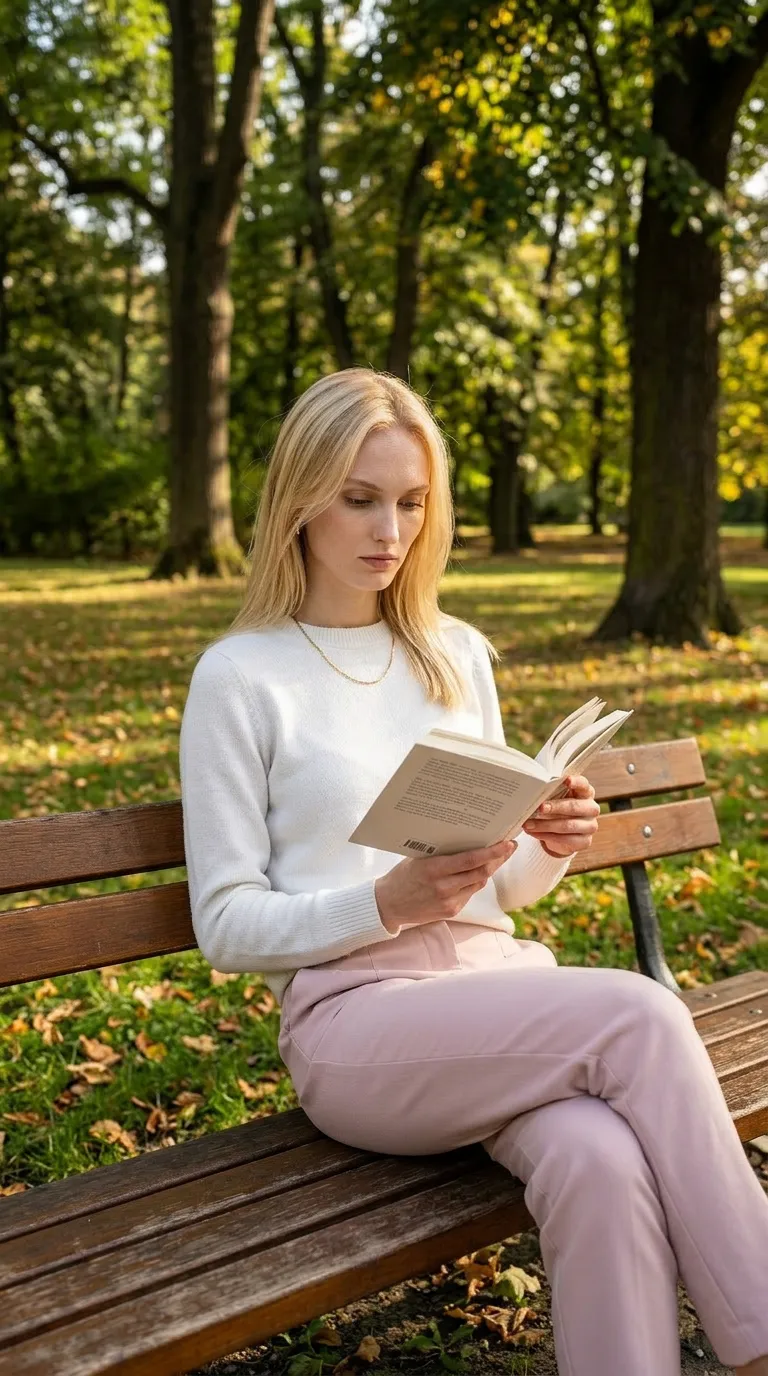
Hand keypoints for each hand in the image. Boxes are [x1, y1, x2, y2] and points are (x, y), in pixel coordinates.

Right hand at [374, 836, 517, 932]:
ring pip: (479, 883)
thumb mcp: (418, 858)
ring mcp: (449, 902)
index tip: (507, 843)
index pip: (471, 860)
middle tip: (509, 847)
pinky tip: (475, 874)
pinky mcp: (451, 912)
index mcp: (434, 869)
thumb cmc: (403, 876)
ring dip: (488, 870)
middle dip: (498, 859)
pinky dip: (474, 882)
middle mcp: (444, 887)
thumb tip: (469, 839)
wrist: (388, 905)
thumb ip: (443, 853)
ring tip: (496, 857)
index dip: (492, 852)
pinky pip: (470, 894)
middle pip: (481, 872)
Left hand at [521, 774, 599, 857]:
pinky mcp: (585, 841)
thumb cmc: (557, 809)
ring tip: (528, 824)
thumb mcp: (555, 798)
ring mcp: (590, 826)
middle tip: (539, 808)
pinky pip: (566, 840)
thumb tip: (533, 791)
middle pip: (574, 806)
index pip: (583, 784)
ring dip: (545, 825)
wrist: (562, 833)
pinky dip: (547, 836)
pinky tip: (535, 833)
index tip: (566, 780)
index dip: (576, 782)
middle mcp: (591, 808)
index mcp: (585, 792)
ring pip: (568, 825)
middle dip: (555, 807)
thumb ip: (550, 793)